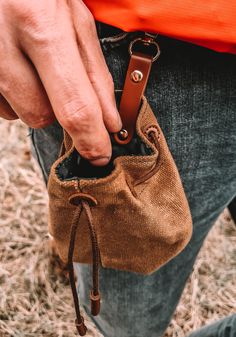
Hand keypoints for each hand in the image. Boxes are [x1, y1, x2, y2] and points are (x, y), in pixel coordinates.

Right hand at [0, 0, 121, 165]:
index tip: (100, 155)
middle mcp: (2, 46)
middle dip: (58, 109)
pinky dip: (14, 93)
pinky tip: (16, 65)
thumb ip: (94, 72)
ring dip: (34, 99)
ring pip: (18, 113)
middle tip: (60, 75)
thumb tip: (109, 121)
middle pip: (40, 115)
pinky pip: (0, 104)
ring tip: (34, 60)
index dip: (90, 139)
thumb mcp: (76, 16)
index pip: (73, 106)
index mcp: (39, 25)